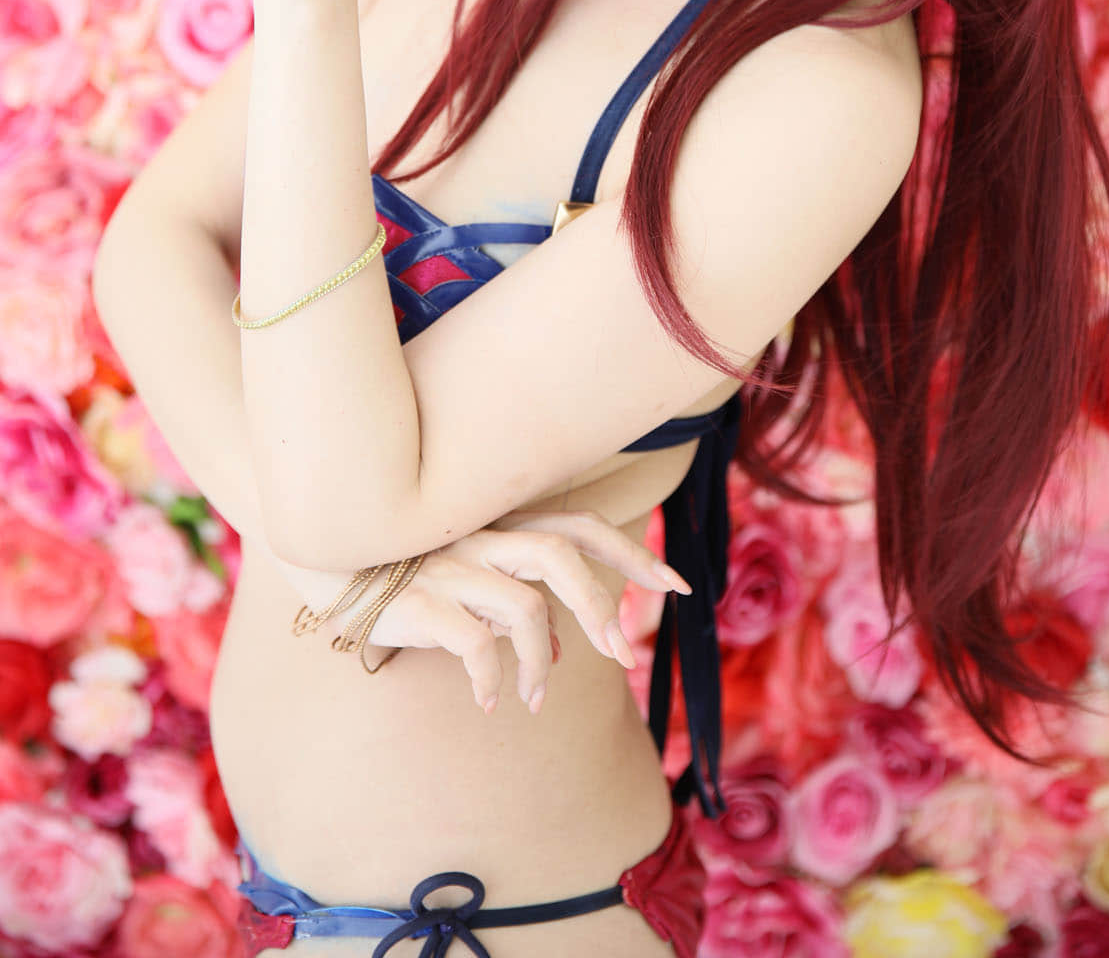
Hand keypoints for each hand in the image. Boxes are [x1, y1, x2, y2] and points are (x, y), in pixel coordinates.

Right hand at [280, 510, 690, 711]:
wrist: (312, 551)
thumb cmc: (397, 567)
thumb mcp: (464, 574)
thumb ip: (515, 595)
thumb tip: (562, 645)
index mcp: (499, 524)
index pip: (580, 526)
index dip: (633, 552)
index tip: (677, 586)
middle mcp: (479, 535)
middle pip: (560, 552)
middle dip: (602, 603)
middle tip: (623, 654)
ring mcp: (448, 564)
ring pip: (523, 604)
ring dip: (542, 660)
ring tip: (534, 698)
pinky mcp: (414, 600)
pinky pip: (471, 640)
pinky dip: (492, 675)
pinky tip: (489, 702)